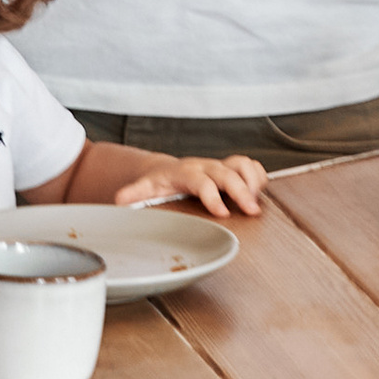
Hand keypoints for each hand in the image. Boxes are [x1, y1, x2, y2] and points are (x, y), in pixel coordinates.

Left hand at [111, 149, 269, 216]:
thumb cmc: (160, 184)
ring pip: (242, 164)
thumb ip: (135, 194)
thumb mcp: (146, 189)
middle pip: (228, 172)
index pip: (201, 181)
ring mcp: (219, 166)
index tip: (221, 213)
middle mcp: (205, 166)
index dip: (212, 195)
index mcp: (185, 172)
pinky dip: (259, 177)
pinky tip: (259, 193)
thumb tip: (120, 201)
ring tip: (256, 203)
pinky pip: (251, 166)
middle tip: (251, 211)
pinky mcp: (231, 168)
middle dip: (241, 191)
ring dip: (253, 181)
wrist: (167, 170)